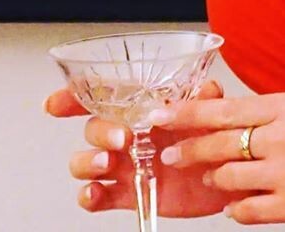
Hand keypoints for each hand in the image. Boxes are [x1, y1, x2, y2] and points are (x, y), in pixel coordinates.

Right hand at [46, 79, 246, 216]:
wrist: (228, 174)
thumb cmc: (214, 135)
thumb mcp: (212, 111)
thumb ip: (207, 98)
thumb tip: (206, 88)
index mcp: (142, 107)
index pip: (101, 95)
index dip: (73, 96)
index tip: (55, 104)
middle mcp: (127, 133)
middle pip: (93, 127)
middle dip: (99, 131)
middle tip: (121, 138)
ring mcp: (125, 164)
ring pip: (86, 161)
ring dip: (88, 161)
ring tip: (107, 164)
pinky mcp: (130, 193)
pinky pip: (98, 195)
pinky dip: (90, 196)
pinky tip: (95, 193)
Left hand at [149, 91, 284, 227]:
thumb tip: (262, 113)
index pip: (224, 107)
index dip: (187, 112)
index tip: (162, 115)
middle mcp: (283, 138)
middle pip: (219, 143)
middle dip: (189, 149)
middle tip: (172, 154)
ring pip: (230, 178)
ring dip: (215, 178)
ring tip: (210, 177)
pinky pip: (251, 211)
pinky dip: (239, 208)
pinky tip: (238, 204)